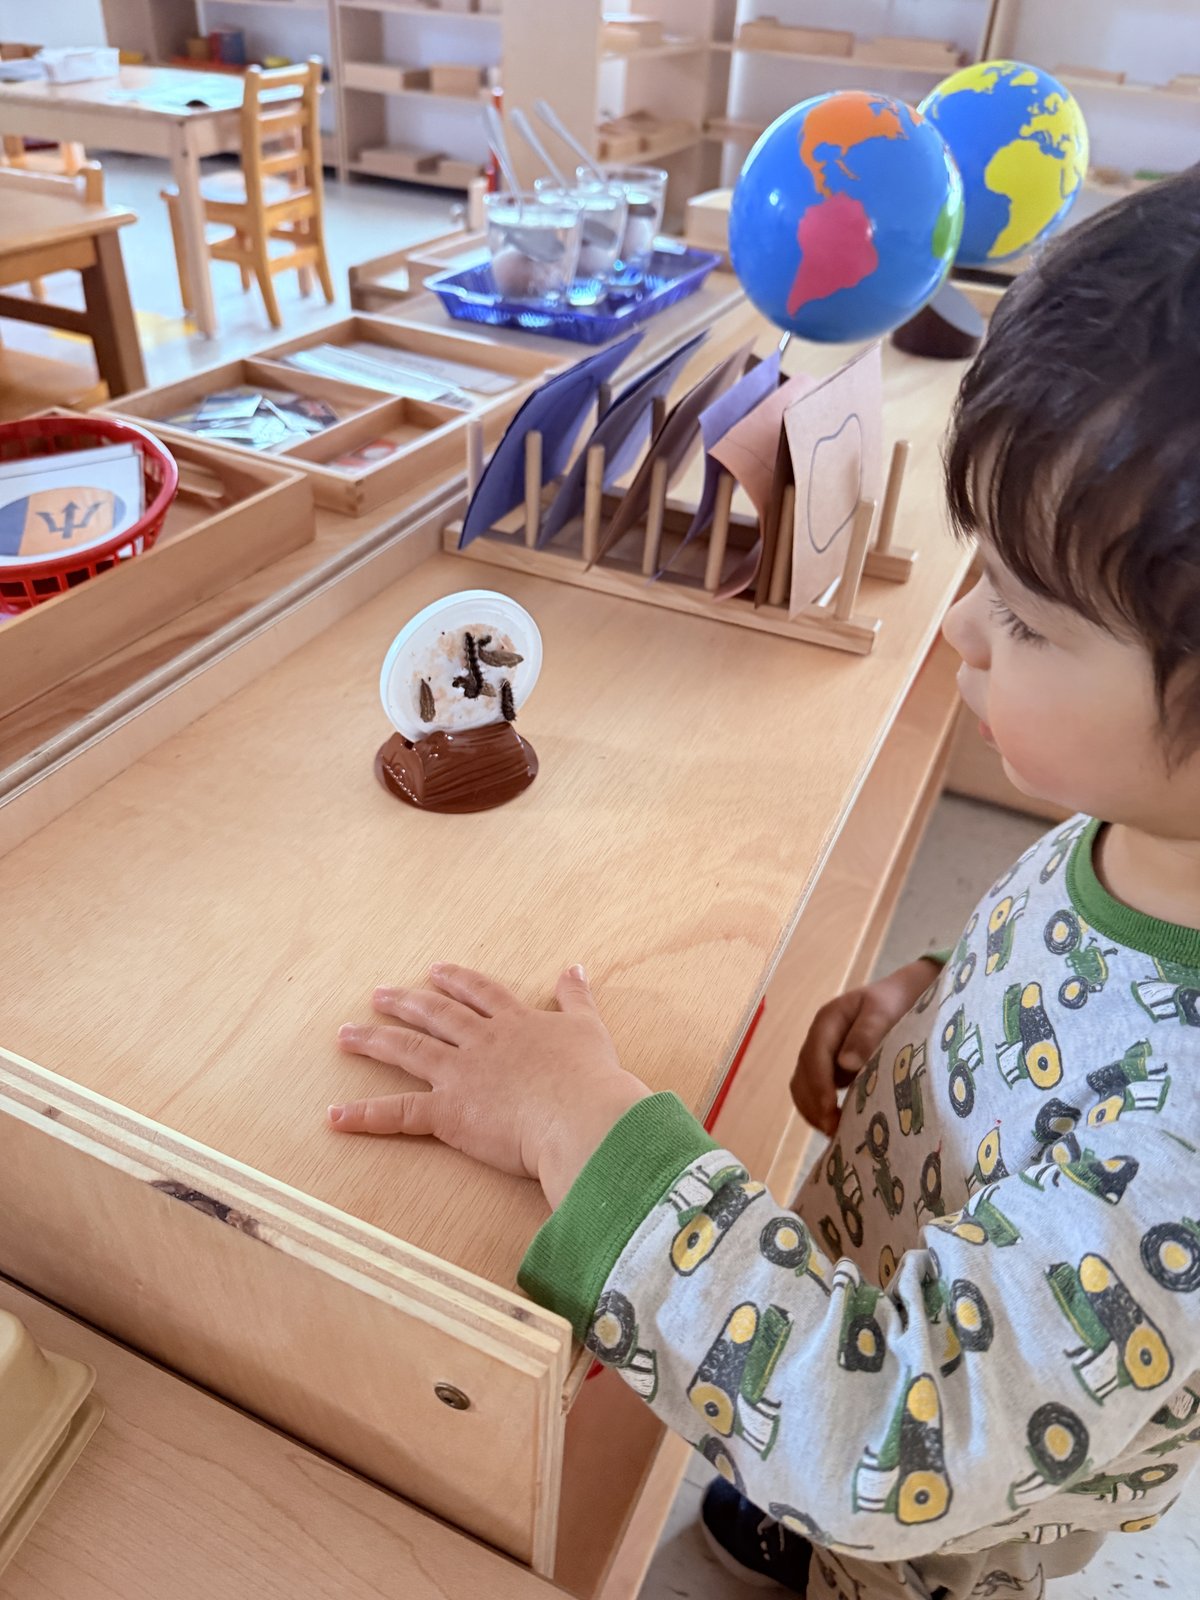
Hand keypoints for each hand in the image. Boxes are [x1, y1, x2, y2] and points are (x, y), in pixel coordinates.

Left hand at [330, 964, 651, 1207]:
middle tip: (379, 994)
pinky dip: (365, 1115)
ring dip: (374, 1041)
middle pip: (436, 1015)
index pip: (479, 993)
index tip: (435, 970)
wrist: (580, 1113)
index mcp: (515, 1023)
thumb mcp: (588, 1028)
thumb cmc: (590, 1077)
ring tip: (347, 1034)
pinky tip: (336, 1115)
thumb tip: (575, 968)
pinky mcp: (449, 1112)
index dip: (456, 980)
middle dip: (405, 1002)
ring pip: (409, 1050)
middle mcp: (482, 1041)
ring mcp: (461, 1074)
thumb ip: (577, 997)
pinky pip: (399, 1114)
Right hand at [790, 958, 940, 1136]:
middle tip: (833, 1130)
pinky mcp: (832, 1067)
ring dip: (813, 1110)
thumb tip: (846, 1064)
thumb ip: (867, 1034)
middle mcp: (820, 1037)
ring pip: (804, 1085)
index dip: (818, 1084)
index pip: (814, 1055)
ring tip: (833, 1133)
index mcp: (828, 1020)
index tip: (829, 1110)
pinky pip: (817, 1090)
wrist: (907, 995)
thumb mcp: (884, 1011)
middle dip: (813, 1104)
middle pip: (803, 1073)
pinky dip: (821, 1109)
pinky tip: (838, 1125)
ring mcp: (823, 1053)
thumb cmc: (897, 1002)